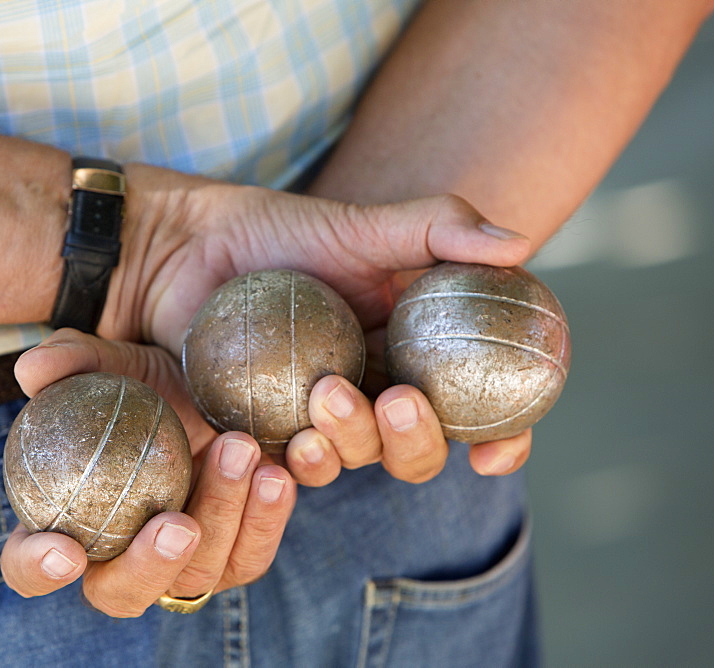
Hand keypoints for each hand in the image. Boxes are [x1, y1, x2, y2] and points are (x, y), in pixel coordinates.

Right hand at [0, 330, 294, 616]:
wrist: (214, 376)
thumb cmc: (145, 377)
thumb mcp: (109, 359)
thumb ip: (68, 359)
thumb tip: (30, 370)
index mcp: (71, 522)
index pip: (32, 564)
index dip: (37, 568)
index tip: (64, 550)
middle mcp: (125, 555)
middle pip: (123, 593)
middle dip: (149, 566)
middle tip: (177, 524)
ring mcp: (187, 560)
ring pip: (201, 575)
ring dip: (222, 521)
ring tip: (239, 451)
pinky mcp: (242, 546)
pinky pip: (254, 552)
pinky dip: (267, 518)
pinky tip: (278, 471)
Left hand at [100, 164, 533, 482]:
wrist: (192, 248)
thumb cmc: (281, 232)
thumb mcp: (364, 224)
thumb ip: (439, 230)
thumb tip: (521, 245)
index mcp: (414, 354)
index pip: (474, 410)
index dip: (501, 440)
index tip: (494, 453)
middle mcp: (376, 394)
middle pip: (418, 451)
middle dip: (417, 442)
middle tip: (400, 401)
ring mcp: (321, 419)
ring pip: (357, 460)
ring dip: (353, 442)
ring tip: (326, 397)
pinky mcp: (267, 433)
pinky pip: (290, 466)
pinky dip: (296, 460)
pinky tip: (285, 440)